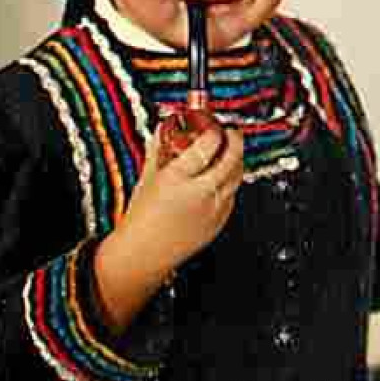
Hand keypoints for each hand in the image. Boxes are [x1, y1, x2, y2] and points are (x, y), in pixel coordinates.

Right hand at [94, 123, 244, 334]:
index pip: (208, 144)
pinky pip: (234, 195)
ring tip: (229, 151)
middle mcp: (199, 192)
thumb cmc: (140, 218)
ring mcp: (213, 208)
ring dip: (237, 159)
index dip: (215, 130)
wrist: (143, 254)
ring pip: (238, 175)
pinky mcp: (220, 222)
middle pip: (232, 157)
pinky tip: (221, 178)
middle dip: (235, 139)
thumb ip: (159, 149)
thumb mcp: (147, 177)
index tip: (213, 126)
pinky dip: (231, 182)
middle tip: (231, 132)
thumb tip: (166, 126)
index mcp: (177, 178)